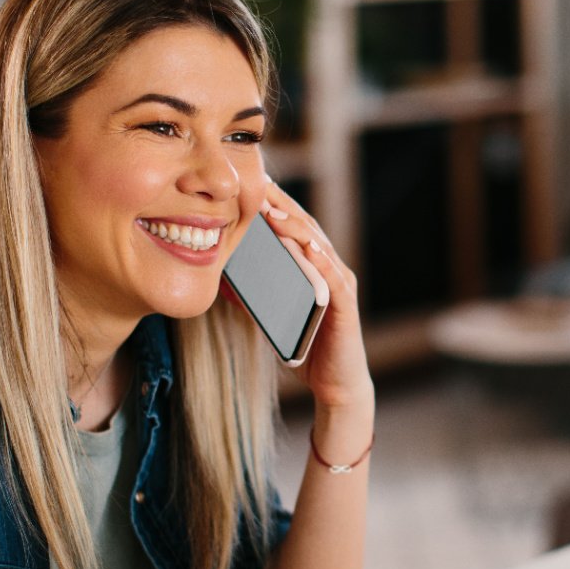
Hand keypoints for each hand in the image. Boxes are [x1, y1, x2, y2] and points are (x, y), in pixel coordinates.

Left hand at [255, 176, 372, 412]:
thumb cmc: (306, 349)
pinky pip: (333, 277)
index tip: (249, 184)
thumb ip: (253, 299)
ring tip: (272, 212)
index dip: (273, 205)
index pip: (292, 228)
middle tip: (258, 182)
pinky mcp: (345, 304)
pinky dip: (320, 260)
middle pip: (305, 228)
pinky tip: (306, 247)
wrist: (335, 385)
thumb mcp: (272, 320)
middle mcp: (330, 269)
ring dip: (295, 227)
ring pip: (318, 246)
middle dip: (281, 204)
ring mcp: (340, 284)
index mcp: (312, 268)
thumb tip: (224, 281)